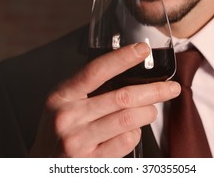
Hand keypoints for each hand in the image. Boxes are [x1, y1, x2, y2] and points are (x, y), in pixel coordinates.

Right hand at [29, 42, 180, 157]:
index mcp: (62, 96)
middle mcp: (68, 117)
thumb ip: (87, 88)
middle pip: (122, 97)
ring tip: (150, 110)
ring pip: (129, 120)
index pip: (96, 71)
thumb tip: (126, 72)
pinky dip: (136, 134)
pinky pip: (127, 142)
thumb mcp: (63, 102)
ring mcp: (79, 141)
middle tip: (170, 88)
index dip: (122, 58)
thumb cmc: (57, 129)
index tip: (142, 49)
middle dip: (154, 91)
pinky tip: (131, 130)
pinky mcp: (92, 161)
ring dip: (148, 113)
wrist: (43, 163)